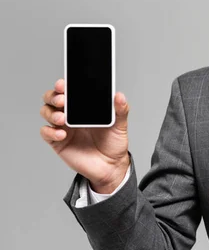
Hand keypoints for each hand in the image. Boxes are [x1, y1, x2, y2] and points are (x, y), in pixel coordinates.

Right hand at [40, 78, 129, 192]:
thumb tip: (119, 95)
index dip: (63, 85)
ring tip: (62, 119)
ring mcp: (63, 127)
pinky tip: (61, 134)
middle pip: (52, 98)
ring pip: (47, 113)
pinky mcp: (57, 141)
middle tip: (62, 100)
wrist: (110, 166)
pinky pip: (46, 133)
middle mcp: (71, 114)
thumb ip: (120, 110)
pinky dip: (50, 131)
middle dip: (53, 96)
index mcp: (84, 106)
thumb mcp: (120, 125)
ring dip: (51, 113)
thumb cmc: (113, 143)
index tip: (64, 84)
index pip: (69, 90)